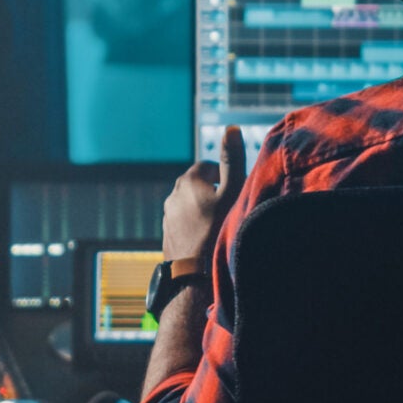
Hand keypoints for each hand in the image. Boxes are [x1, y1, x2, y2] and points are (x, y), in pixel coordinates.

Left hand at [162, 126, 247, 266]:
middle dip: (214, 193)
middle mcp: (173, 193)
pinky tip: (207, 238)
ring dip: (204, 209)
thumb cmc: (218, 231)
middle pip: (200, 185)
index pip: (210, 167)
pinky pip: (185, 220)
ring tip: (219, 226)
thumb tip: (231, 128)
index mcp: (188, 180)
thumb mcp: (233, 192)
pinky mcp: (167, 232)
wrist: (194, 274)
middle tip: (230, 210)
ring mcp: (168, 214)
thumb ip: (232, 160)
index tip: (235, 193)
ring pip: (191, 204)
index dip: (225, 178)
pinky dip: (196, 224)